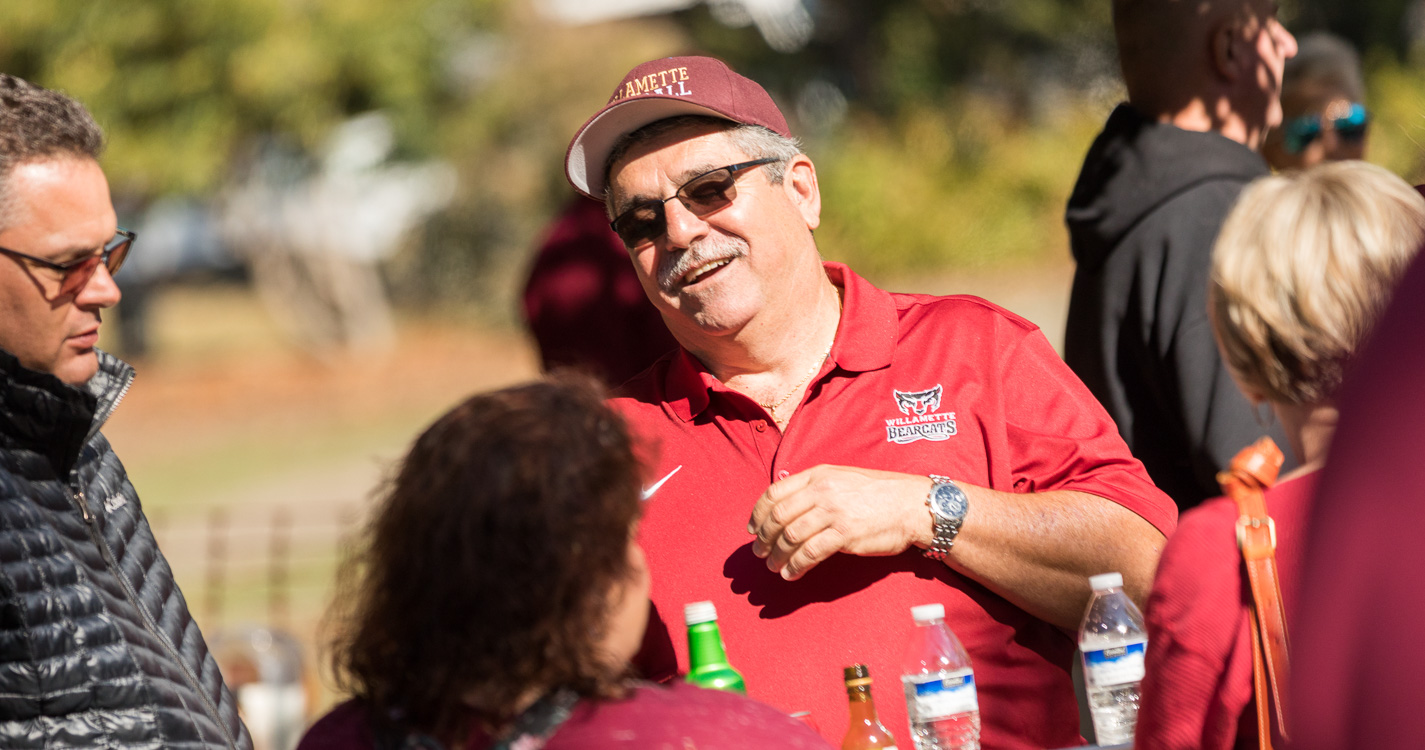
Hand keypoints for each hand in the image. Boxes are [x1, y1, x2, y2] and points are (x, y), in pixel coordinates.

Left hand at [746, 465, 932, 579]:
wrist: (913, 505)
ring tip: (773, 566)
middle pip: (779, 517)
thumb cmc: (880, 494)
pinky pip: (810, 553)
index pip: (774, 493)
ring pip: (791, 537)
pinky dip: (796, 566)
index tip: (753, 529)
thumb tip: (790, 506)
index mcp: (818, 475)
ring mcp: (833, 512)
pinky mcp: (845, 534)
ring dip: (777, 555)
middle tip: (759, 553)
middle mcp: (822, 491)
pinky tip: (792, 574)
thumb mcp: (843, 479)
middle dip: (764, 538)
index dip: (758, 514)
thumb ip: (817, 488)